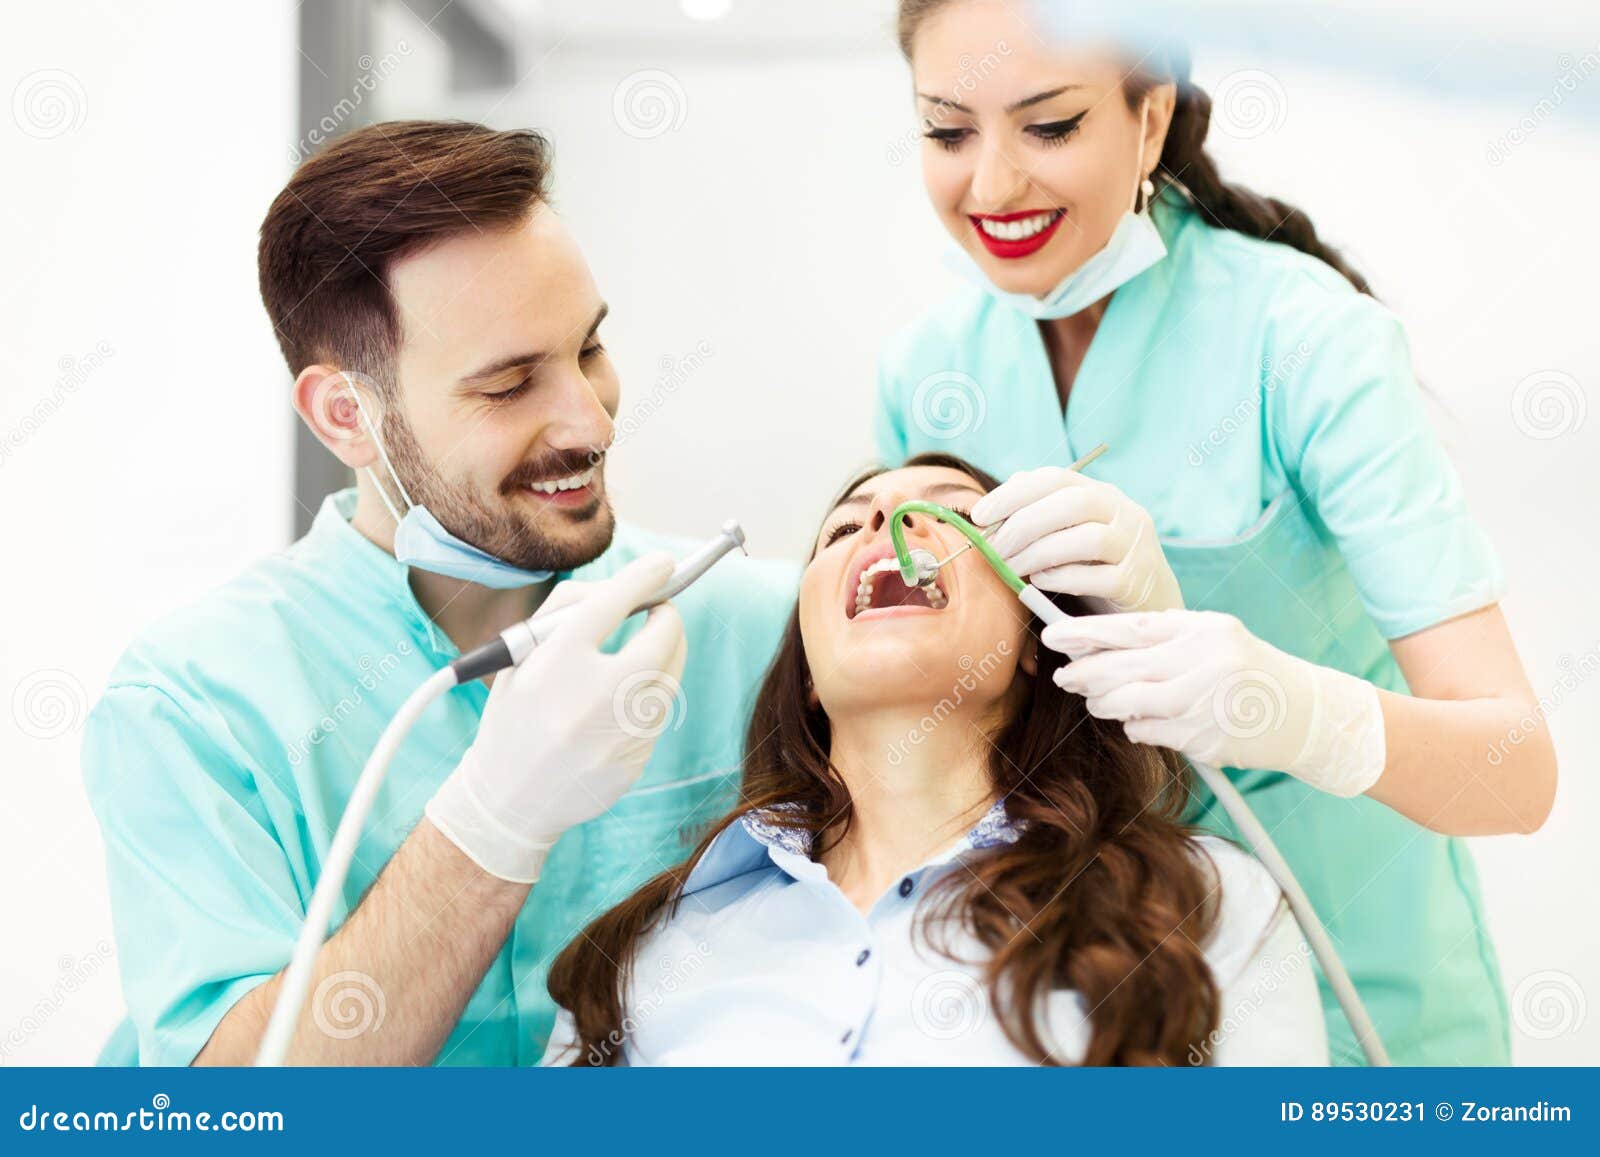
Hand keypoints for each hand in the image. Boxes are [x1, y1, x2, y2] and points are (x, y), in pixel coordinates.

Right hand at [426, 553, 687, 882]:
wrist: (509, 799)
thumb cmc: (515, 716)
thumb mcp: (519, 657)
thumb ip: (568, 613)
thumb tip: (626, 588)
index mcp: (555, 664)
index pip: (611, 603)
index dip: (643, 577)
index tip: (662, 564)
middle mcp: (592, 697)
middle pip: (661, 638)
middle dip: (667, 616)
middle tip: (660, 609)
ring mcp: (618, 734)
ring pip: (669, 675)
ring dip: (664, 656)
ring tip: (641, 654)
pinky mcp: (635, 759)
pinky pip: (658, 713)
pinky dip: (649, 697)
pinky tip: (622, 703)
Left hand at [971, 467, 1182, 612]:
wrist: (1146, 602)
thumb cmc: (1095, 565)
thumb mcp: (1069, 532)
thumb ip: (1041, 511)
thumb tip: (1004, 492)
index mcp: (1101, 493)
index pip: (1055, 478)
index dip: (1014, 494)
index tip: (979, 515)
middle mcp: (1123, 512)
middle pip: (1072, 503)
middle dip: (1024, 524)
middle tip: (993, 548)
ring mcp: (1135, 546)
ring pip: (1086, 539)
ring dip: (1038, 553)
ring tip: (1011, 568)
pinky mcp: (1137, 582)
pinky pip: (1098, 577)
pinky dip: (1063, 578)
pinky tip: (1040, 582)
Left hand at [1043, 610, 1385, 797]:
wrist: (1306, 714)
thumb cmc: (1248, 669)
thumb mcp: (1213, 636)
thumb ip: (1163, 636)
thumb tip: (1098, 642)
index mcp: (1201, 630)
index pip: (1130, 628)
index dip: (1086, 633)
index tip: (1053, 636)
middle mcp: (1201, 663)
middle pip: (1121, 668)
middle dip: (1084, 673)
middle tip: (1064, 676)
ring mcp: (1202, 704)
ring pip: (1126, 704)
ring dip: (1104, 703)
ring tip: (1100, 700)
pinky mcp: (1202, 739)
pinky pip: (1146, 732)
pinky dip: (1135, 727)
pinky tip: (1141, 721)